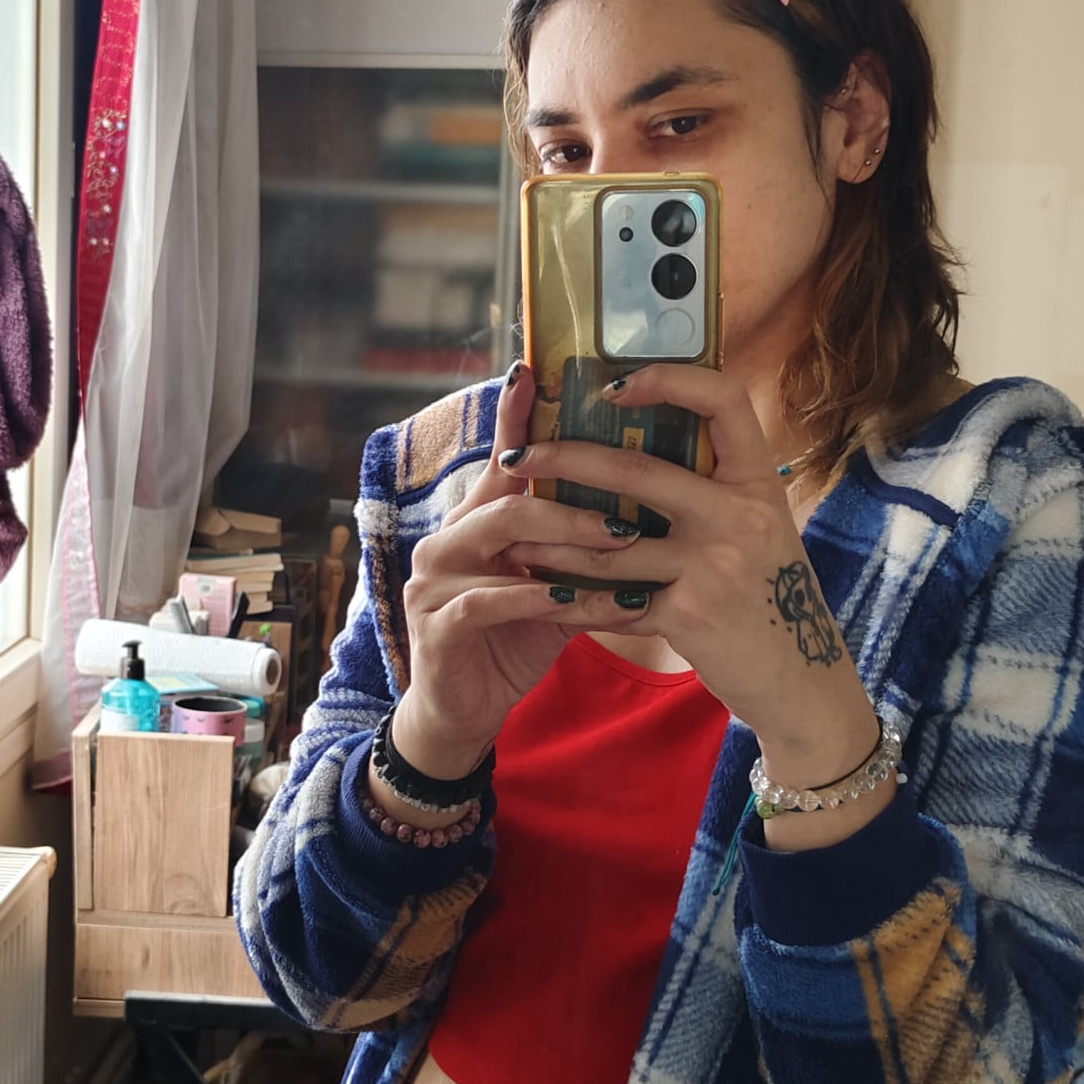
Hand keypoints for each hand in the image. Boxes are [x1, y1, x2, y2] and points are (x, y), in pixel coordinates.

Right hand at [390, 361, 647, 787]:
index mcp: (479, 522)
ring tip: (624, 553)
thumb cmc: (514, 642)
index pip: (503, 460)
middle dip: (577, 504)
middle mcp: (450, 538)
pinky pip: (497, 601)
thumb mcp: (553, 587)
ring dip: (570, 547)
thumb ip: (580, 547)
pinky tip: (587, 605)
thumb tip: (647, 505)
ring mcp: (436, 580)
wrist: (464, 713)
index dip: (515, 416)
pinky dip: (548, 601)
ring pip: (505, 541)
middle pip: (513, 497)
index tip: (535, 370)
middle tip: (634, 519)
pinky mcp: (438, 624)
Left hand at [498, 364, 882, 797]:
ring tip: (515, 538)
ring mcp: (716, 564)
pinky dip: (575, 601)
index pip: (724, 398)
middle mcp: (741, 514)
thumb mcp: (760, 528)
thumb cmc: (767, 596)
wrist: (800, 680)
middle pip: (638, 468)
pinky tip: (543, 597)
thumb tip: (643, 439)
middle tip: (518, 458)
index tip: (613, 386)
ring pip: (609, 542)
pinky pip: (614, 599)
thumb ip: (714, 489)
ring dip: (553, 540)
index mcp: (759, 481)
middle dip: (566, 458)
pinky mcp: (690, 614)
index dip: (669, 378)